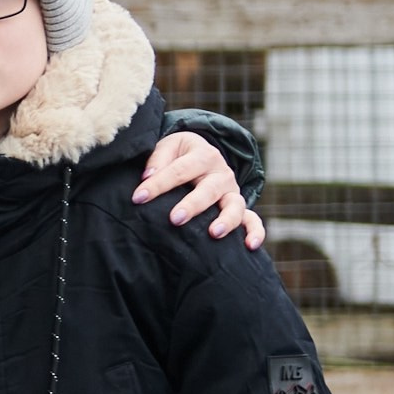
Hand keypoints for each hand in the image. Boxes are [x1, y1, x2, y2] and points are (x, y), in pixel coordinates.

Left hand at [133, 130, 265, 249]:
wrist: (201, 154)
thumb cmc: (179, 154)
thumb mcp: (168, 147)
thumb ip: (157, 159)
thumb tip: (147, 177)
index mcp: (203, 155)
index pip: (179, 170)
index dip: (158, 184)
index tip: (138, 198)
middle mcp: (221, 173)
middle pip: (209, 189)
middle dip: (193, 205)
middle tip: (175, 219)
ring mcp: (232, 191)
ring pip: (235, 205)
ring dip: (226, 219)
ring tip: (214, 233)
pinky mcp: (239, 206)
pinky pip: (252, 220)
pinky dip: (255, 232)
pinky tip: (250, 246)